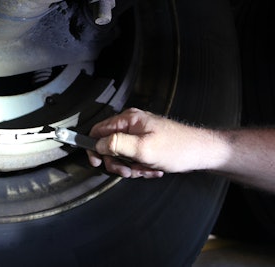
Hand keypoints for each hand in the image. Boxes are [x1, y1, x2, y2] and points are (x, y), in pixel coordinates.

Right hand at [87, 108, 207, 177]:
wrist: (200, 152)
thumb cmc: (176, 148)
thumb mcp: (142, 148)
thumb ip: (116, 144)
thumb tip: (97, 144)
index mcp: (128, 120)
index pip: (98, 130)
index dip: (94, 147)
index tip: (97, 162)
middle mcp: (132, 124)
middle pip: (109, 145)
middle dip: (117, 162)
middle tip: (128, 171)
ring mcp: (139, 134)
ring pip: (122, 155)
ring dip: (131, 167)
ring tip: (145, 170)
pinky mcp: (145, 143)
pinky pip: (134, 158)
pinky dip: (141, 166)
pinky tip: (152, 169)